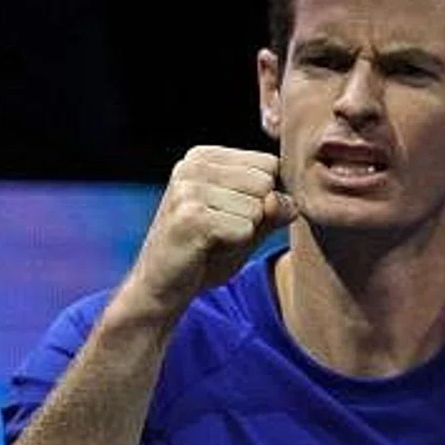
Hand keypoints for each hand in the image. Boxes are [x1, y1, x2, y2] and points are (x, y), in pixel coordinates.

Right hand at [112, 146, 294, 322]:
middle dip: (252, 215)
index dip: (261, 198)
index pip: (269, 164)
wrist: (161, 287)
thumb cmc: (205, 253)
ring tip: (211, 241)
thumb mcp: (248, 225)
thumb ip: (274, 208)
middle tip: (218, 231)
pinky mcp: (190, 216)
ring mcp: (188, 189)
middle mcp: (192, 165)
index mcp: (203, 157)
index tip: (226, 214)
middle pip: (265, 183)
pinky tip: (205, 249)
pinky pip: (245, 229)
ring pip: (257, 208)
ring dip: (242, 234)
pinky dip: (234, 246)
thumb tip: (282, 200)